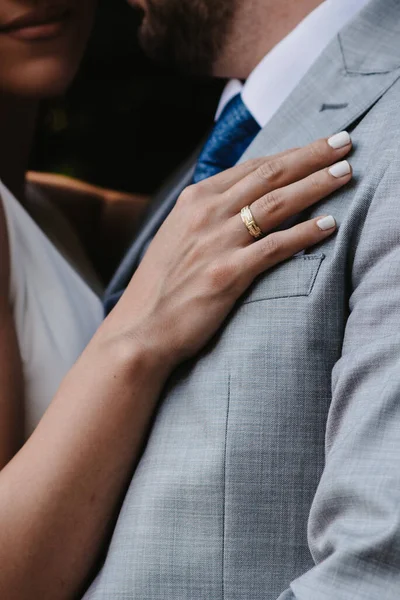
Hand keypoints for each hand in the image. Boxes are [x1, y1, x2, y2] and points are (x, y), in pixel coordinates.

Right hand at [105, 133, 351, 371]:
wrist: (140, 329)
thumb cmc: (161, 285)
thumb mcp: (178, 236)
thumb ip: (208, 213)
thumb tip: (242, 199)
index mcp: (194, 199)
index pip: (252, 167)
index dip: (290, 153)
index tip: (317, 145)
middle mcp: (206, 213)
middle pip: (269, 175)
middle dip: (311, 156)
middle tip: (344, 142)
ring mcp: (217, 242)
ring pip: (277, 203)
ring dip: (316, 184)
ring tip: (345, 173)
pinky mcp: (227, 273)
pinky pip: (275, 246)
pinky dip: (305, 233)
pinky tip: (331, 224)